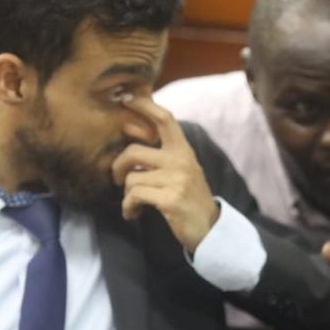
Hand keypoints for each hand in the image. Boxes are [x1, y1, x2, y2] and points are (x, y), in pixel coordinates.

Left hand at [111, 96, 218, 252]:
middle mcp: (181, 161)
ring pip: (131, 179)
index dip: (143, 105)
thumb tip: (127, 127)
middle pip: (134, 151)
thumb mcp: (180, 171)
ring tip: (132, 204)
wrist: (211, 230)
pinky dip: (128, 207)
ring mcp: (177, 180)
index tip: (124, 98)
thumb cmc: (189, 200)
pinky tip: (133, 214)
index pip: (164, 118)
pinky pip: (135, 196)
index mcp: (183, 151)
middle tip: (119, 179)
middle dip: (118, 167)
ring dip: (126, 194)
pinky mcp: (170, 199)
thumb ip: (158, 152)